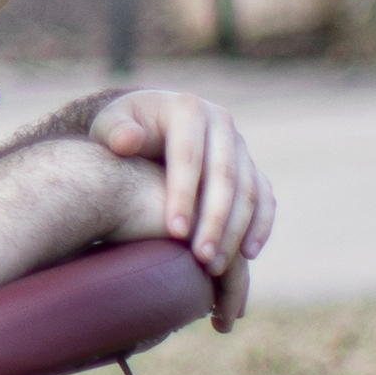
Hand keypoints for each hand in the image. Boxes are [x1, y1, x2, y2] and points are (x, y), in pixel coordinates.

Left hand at [88, 88, 273, 326]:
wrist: (149, 125)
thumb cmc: (122, 131)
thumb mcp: (110, 125)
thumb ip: (114, 132)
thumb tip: (128, 141)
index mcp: (187, 109)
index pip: (188, 155)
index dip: (183, 194)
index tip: (174, 232)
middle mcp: (221, 122)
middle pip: (224, 175)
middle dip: (214, 220)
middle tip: (201, 258)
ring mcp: (239, 145)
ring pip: (249, 190)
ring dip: (236, 230)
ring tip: (215, 266)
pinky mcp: (250, 167)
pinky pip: (265, 197)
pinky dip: (261, 225)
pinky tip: (248, 254)